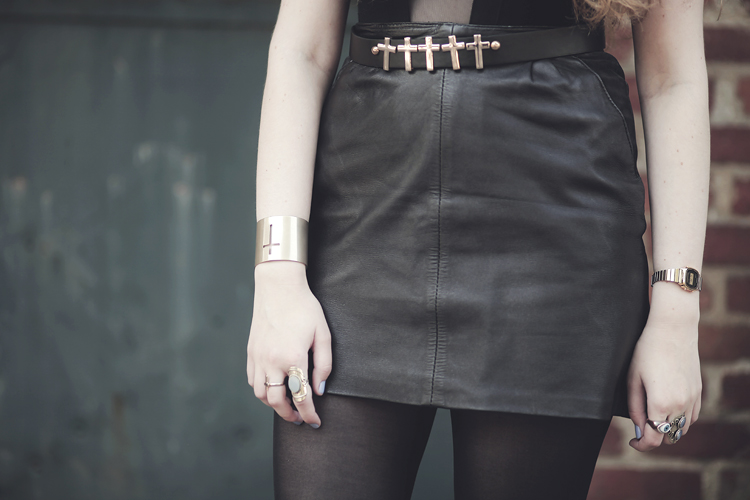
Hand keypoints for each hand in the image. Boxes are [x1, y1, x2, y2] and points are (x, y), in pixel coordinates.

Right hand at [247, 261, 331, 427]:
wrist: (278, 287)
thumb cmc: (304, 308)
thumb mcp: (323, 334)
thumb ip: (323, 365)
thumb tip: (319, 390)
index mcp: (293, 358)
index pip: (301, 397)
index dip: (309, 414)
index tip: (315, 422)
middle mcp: (272, 361)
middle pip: (277, 401)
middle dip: (289, 414)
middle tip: (299, 419)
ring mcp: (258, 358)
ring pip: (261, 394)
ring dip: (274, 405)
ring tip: (287, 405)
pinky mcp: (250, 352)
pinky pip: (252, 381)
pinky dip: (262, 391)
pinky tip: (273, 388)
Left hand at [627, 316, 701, 450]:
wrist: (673, 330)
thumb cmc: (647, 351)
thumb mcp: (633, 379)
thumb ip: (635, 407)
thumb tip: (639, 428)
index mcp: (660, 404)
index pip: (653, 439)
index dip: (641, 445)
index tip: (633, 442)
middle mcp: (680, 405)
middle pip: (668, 437)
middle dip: (654, 436)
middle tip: (641, 427)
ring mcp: (692, 399)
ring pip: (682, 429)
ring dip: (669, 429)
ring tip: (653, 417)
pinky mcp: (698, 392)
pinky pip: (692, 417)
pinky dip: (681, 420)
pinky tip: (669, 409)